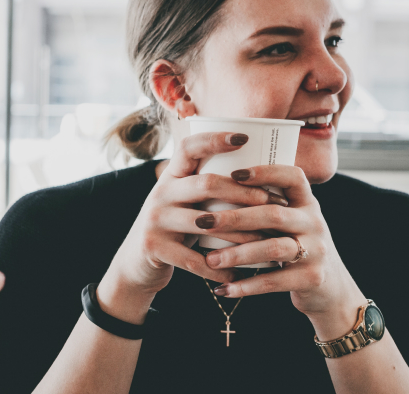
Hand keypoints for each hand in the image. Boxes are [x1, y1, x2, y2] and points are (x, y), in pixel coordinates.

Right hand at [97, 132, 283, 322]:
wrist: (136, 264)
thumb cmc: (176, 228)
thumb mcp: (184, 202)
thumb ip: (208, 189)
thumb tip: (261, 174)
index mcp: (170, 176)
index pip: (189, 147)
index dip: (215, 139)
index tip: (245, 137)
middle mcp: (160, 193)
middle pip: (206, 184)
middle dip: (244, 193)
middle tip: (272, 201)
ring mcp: (155, 220)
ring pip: (207, 224)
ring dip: (241, 234)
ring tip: (266, 240)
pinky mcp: (154, 247)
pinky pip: (195, 260)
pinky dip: (220, 267)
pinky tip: (239, 272)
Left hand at [198, 164, 365, 337]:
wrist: (331, 289)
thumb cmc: (298, 247)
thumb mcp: (293, 222)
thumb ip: (268, 207)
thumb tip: (217, 187)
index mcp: (307, 203)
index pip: (292, 176)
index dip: (265, 172)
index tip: (233, 174)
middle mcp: (314, 223)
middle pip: (273, 214)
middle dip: (234, 218)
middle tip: (203, 221)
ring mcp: (316, 251)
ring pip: (273, 248)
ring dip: (237, 254)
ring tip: (210, 260)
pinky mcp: (312, 278)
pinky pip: (274, 281)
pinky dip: (246, 286)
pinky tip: (223, 288)